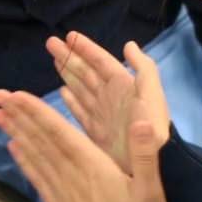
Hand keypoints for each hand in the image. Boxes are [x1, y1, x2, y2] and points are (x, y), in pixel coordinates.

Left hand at [0, 89, 166, 201]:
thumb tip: (142, 118)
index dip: (36, 112)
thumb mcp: (151, 190)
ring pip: (34, 156)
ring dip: (15, 133)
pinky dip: (23, 161)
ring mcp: (60, 192)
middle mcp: (70, 175)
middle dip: (18, 116)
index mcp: (92, 166)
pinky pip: (36, 178)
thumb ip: (144, 153)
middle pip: (40, 140)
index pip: (58, 132)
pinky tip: (13, 148)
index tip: (16, 95)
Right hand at [47, 32, 169, 173]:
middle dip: (69, 57)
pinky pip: (79, 111)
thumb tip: (129, 45)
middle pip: (85, 72)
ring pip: (80, 89)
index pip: (100, 62)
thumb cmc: (151, 129)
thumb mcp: (151, 97)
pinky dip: (70, 101)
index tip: (68, 35)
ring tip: (53, 60)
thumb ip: (144, 69)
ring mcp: (101, 115)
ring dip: (67, 74)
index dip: (85, 48)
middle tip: (50, 43)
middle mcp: (110, 97)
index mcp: (122, 86)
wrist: (150, 165)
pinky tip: (61, 92)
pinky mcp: (95, 132)